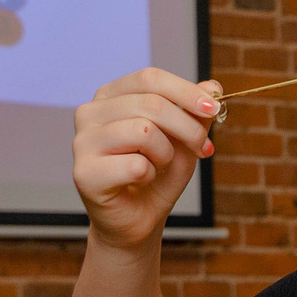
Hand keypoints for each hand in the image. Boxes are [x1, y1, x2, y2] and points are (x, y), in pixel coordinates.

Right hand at [73, 68, 217, 247]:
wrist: (140, 217)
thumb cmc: (158, 173)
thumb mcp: (184, 138)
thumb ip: (195, 112)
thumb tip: (212, 85)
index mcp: (111, 96)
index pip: (149, 78)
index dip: (186, 92)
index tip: (215, 107)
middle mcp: (90, 113)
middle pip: (151, 103)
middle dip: (188, 128)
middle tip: (203, 149)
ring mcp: (82, 141)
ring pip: (143, 131)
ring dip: (166, 154)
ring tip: (160, 166)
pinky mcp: (84, 172)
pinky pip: (135, 165)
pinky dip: (151, 175)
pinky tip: (141, 181)